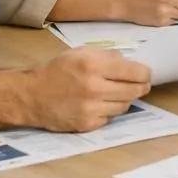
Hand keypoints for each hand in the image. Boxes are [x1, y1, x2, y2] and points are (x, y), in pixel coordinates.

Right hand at [28, 47, 152, 132]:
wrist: (31, 96)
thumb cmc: (56, 71)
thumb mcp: (80, 53)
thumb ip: (106, 55)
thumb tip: (130, 62)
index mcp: (93, 66)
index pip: (135, 72)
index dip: (145, 73)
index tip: (147, 74)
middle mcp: (94, 88)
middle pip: (134, 91)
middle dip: (141, 87)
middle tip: (141, 85)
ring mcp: (91, 108)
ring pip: (125, 105)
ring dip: (125, 99)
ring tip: (117, 93)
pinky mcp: (87, 124)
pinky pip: (110, 117)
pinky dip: (110, 110)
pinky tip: (101, 104)